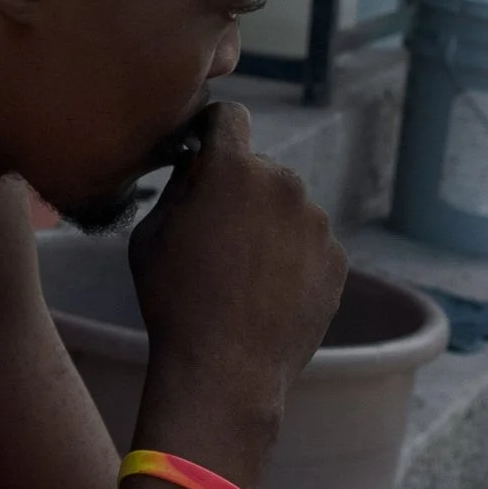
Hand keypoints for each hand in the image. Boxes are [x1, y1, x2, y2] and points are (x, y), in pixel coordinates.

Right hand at [125, 105, 346, 482]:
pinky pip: (309, 243)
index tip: (203, 149)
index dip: (212, 130)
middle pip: (260, 169)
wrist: (226, 371)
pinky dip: (291, 259)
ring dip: (268, 225)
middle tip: (215, 236)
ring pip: (287, 207)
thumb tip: (197, 166)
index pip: (230, 117)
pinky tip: (265, 294)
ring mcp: (316, 223)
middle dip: (239, 189)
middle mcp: (284, 184)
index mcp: (234, 169)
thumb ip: (177, 187)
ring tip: (240, 275)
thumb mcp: (150, 235)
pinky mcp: (336, 259)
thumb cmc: (175, 301)